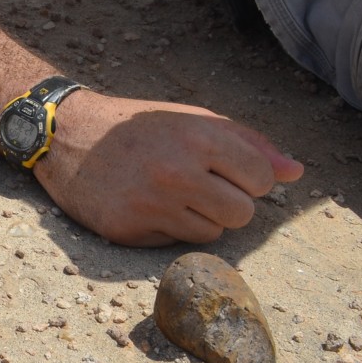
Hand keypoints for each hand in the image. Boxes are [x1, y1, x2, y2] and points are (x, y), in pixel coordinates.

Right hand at [31, 92, 302, 246]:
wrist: (64, 135)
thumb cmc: (136, 126)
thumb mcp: (191, 119)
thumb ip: (248, 143)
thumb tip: (297, 173)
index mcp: (198, 137)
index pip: (261, 179)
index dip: (248, 178)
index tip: (225, 169)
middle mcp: (177, 172)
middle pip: (242, 214)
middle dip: (228, 203)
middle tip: (198, 185)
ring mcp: (151, 204)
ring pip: (213, 234)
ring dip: (200, 218)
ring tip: (171, 194)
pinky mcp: (128, 230)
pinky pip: (176, 244)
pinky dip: (169, 229)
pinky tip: (146, 205)